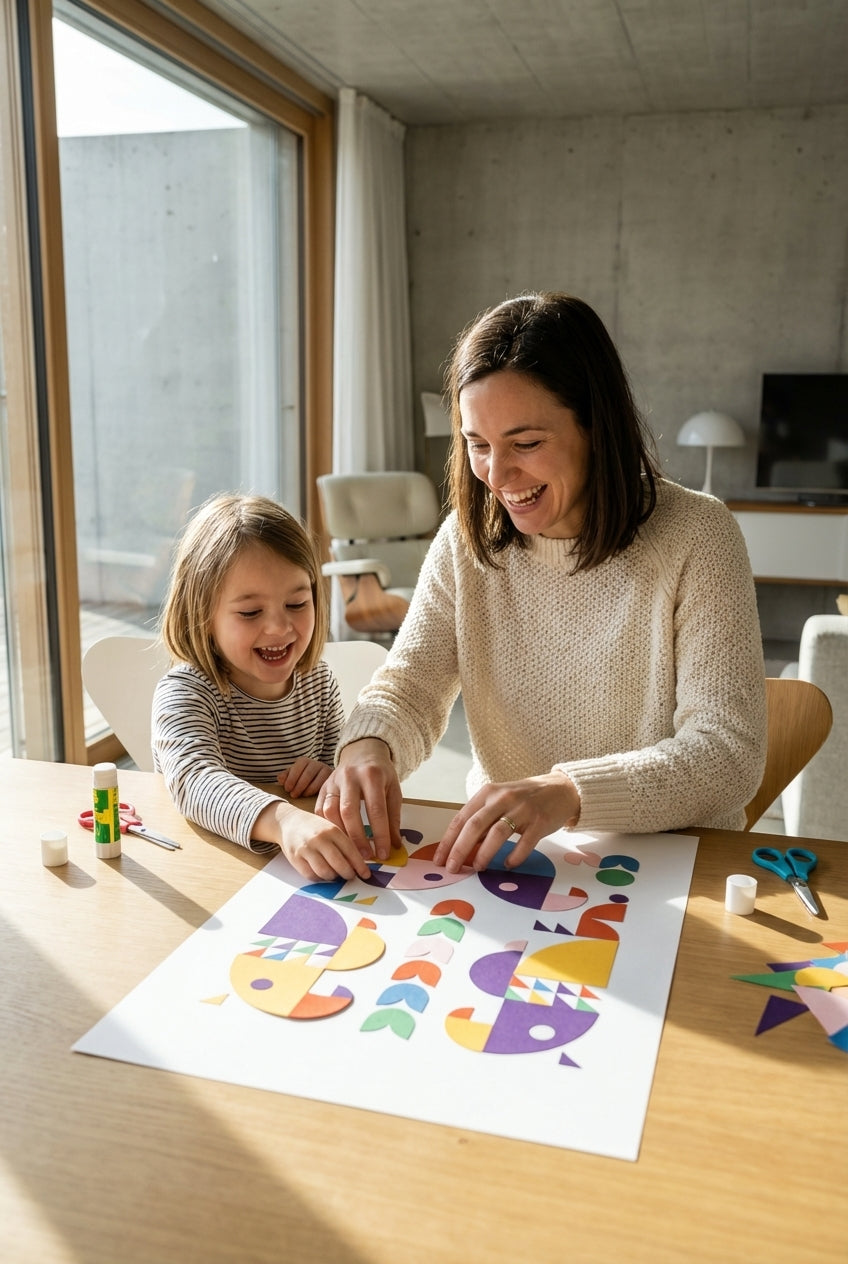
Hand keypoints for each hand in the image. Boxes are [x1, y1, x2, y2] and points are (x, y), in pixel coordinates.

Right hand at [255, 799, 373, 882]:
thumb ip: (344, 844)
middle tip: (350, 876)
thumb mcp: (332, 829)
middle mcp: (320, 839)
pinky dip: (319, 878)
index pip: (350, 850)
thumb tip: (358, 865)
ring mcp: (306, 849)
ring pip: (325, 872)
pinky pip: (311, 875)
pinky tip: (322, 873)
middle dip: (348, 874)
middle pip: (339, 864)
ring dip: (333, 877)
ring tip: (335, 874)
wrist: (289, 822)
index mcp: (332, 830)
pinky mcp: (295, 858)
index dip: (359, 865)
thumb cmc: (315, 828)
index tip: (366, 874)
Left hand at [277, 757, 332, 799]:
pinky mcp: (330, 778)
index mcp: (303, 761)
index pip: (297, 767)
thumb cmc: (301, 780)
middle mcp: (315, 763)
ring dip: (306, 789)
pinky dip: (314, 790)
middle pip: (307, 773)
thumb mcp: (292, 777)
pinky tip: (308, 795)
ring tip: (301, 795)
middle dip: (298, 785)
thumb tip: (279, 779)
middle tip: (293, 795)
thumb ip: (285, 777)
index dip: (291, 778)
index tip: (287, 788)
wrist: (319, 781)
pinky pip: (323, 784)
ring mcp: (325, 770)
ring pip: (316, 779)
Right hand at [315, 738, 402, 861]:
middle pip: (349, 811)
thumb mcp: (393, 790)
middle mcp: (349, 776)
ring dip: (340, 834)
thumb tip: (394, 845)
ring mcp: (333, 781)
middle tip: (365, 856)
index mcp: (372, 775)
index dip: (380, 834)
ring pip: (331, 811)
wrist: (362, 752)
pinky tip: (337, 838)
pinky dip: (328, 826)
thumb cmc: (380, 774)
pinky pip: (320, 810)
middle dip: (357, 838)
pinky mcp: (323, 786)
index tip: (383, 853)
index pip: (376, 810)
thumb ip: (393, 817)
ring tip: (350, 851)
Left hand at [432, 772, 579, 872]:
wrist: (561, 789)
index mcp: (488, 793)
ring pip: (497, 833)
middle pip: (475, 825)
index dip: (448, 840)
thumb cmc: (524, 799)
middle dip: (460, 849)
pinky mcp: (540, 821)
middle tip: (453, 868)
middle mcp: (503, 798)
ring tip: (478, 867)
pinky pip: (524, 843)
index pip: (461, 818)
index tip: (439, 859)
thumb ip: (483, 821)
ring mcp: (522, 809)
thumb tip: (462, 848)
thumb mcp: (500, 802)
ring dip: (484, 853)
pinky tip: (507, 864)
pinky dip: (514, 856)